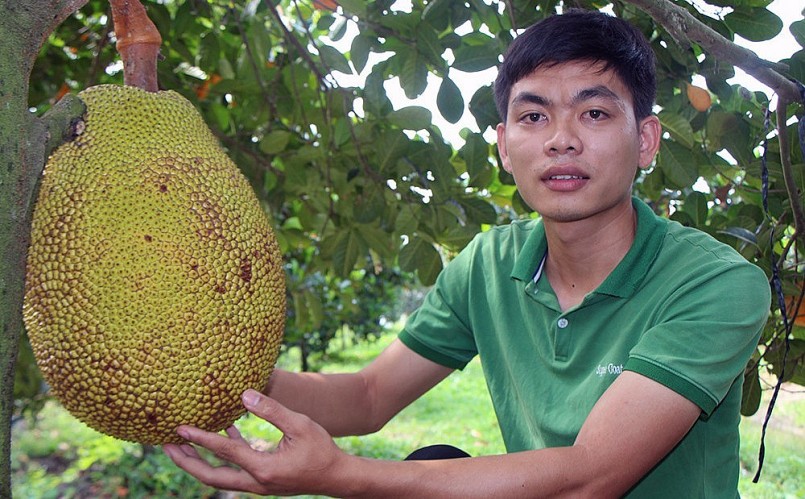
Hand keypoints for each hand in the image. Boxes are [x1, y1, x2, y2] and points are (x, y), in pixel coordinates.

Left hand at [163, 389, 350, 495]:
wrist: (337, 477)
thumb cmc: (321, 450)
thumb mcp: (300, 425)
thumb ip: (272, 410)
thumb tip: (244, 394)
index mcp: (262, 469)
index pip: (224, 453)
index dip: (200, 439)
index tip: (179, 429)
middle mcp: (255, 481)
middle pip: (209, 476)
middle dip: (186, 461)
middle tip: (164, 445)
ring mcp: (257, 483)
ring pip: (219, 476)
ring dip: (199, 460)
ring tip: (181, 443)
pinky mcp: (262, 478)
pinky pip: (234, 468)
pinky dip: (224, 453)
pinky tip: (224, 430)